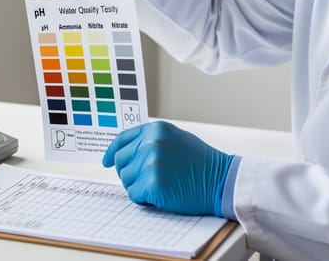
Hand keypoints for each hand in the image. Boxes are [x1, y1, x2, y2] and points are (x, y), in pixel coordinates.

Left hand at [103, 121, 232, 215]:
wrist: (222, 180)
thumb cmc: (202, 163)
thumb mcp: (176, 139)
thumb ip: (151, 140)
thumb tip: (128, 150)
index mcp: (155, 129)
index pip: (122, 139)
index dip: (111, 152)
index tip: (106, 161)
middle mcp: (150, 143)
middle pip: (120, 161)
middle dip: (130, 173)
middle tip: (147, 179)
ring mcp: (150, 163)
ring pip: (126, 179)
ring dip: (138, 186)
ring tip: (161, 184)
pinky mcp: (152, 184)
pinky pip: (134, 195)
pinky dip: (145, 199)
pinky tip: (163, 194)